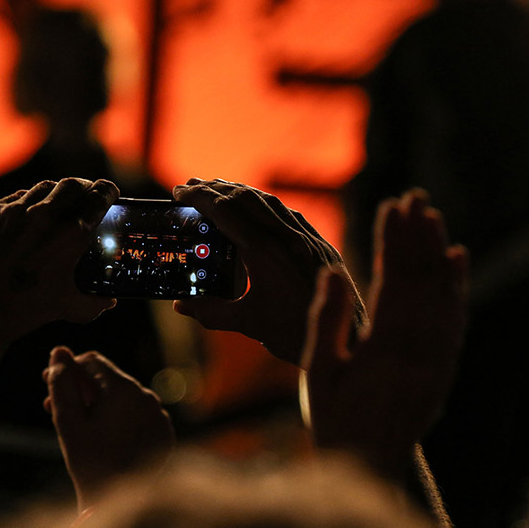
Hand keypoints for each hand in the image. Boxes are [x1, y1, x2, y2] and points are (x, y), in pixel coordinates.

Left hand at [0, 178, 117, 357]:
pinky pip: (15, 199)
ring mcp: (14, 210)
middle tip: (86, 195)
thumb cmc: (23, 311)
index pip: (99, 197)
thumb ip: (95, 303)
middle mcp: (44, 215)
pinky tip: (26, 218)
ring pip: (43, 188)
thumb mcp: (67, 308)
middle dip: (84, 187)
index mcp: (71, 235)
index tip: (109, 192)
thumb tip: (109, 301)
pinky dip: (27, 204)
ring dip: (56, 194)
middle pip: (73, 184)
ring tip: (57, 205)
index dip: (108, 191)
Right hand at [42, 347, 174, 508]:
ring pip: (123, 397)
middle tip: (52, 405)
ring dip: (97, 403)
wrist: (120, 506)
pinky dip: (118, 418)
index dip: (67, 368)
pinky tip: (98, 434)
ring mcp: (159, 415)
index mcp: (125, 390)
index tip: (48, 383)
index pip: (92, 362)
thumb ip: (61, 383)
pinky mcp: (164, 433)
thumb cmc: (89, 463)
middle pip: (108, 379)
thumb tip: (58, 351)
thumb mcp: (67, 421)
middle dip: (80, 388)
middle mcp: (148, 397)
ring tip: (73, 422)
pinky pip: (138, 415)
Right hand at [172, 178, 365, 365]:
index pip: (226, 210)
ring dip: (241, 192)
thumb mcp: (247, 324)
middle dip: (216, 188)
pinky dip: (266, 205)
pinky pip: (289, 214)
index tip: (180, 190)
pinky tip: (260, 209)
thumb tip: (182, 305)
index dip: (200, 196)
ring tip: (220, 190)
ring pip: (269, 202)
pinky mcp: (321, 245)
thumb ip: (211, 312)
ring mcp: (306, 238)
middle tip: (192, 185)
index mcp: (264, 252)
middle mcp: (287, 237)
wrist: (348, 342)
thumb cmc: (297, 335)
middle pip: (246, 198)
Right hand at [301, 189, 468, 478]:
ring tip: (432, 216)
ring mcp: (437, 362)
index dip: (392, 243)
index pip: (393, 284)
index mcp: (383, 351)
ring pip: (444, 297)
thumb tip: (335, 271)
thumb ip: (326, 322)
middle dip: (418, 237)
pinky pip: (456, 321)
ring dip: (438, 253)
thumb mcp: (316, 374)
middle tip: (414, 197)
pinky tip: (457, 259)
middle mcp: (419, 353)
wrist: (371, 467)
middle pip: (424, 283)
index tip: (390, 207)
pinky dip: (458, 288)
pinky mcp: (445, 370)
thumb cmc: (334, 420)